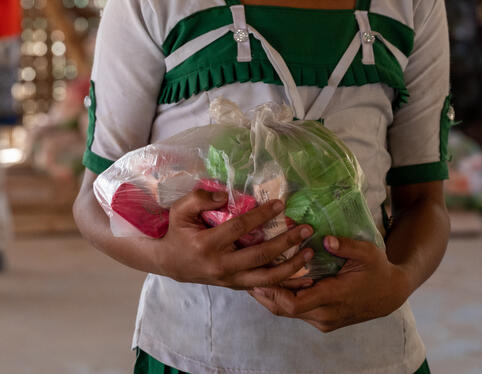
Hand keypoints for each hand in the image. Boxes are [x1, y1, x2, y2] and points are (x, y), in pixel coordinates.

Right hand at [154, 189, 315, 290]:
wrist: (171, 263)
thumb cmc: (178, 232)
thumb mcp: (180, 210)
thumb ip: (199, 198)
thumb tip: (226, 195)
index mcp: (207, 244)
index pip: (240, 228)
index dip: (261, 215)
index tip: (280, 204)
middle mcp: (221, 265)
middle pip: (260, 255)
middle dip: (285, 242)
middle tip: (305, 229)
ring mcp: (231, 279)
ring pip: (266, 277)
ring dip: (292, 266)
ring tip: (310, 252)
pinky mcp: (237, 286)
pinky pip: (266, 286)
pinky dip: (286, 283)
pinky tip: (304, 276)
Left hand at [249, 236, 410, 332]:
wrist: (390, 295)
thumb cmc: (378, 270)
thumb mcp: (367, 252)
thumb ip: (346, 246)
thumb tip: (326, 239)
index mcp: (333, 297)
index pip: (294, 303)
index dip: (274, 291)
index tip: (259, 273)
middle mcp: (325, 314)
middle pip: (285, 310)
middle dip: (264, 293)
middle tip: (245, 272)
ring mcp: (324, 320)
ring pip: (288, 313)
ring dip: (270, 297)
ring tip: (252, 276)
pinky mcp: (323, 320)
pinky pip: (296, 312)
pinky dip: (282, 299)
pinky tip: (271, 283)